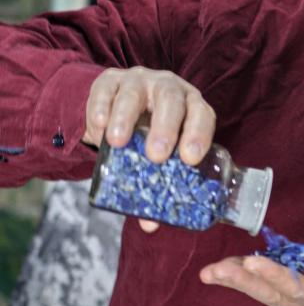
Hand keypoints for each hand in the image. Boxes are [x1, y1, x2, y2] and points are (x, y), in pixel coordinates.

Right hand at [83, 66, 216, 231]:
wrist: (118, 106)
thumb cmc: (148, 135)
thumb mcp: (156, 157)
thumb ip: (156, 185)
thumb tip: (151, 225)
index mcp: (191, 107)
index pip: (202, 115)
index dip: (199, 135)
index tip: (190, 159)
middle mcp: (169, 89)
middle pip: (171, 101)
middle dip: (165, 128)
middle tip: (156, 156)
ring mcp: (139, 81)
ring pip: (135, 94)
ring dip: (126, 118)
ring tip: (119, 142)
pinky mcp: (110, 80)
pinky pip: (106, 89)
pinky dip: (102, 107)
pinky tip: (99, 124)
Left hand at [198, 234, 303, 305]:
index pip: (301, 291)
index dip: (275, 277)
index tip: (253, 262)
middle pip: (277, 297)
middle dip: (245, 283)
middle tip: (215, 272)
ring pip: (271, 292)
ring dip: (241, 281)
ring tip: (213, 272)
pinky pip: (277, 281)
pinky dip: (254, 274)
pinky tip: (232, 266)